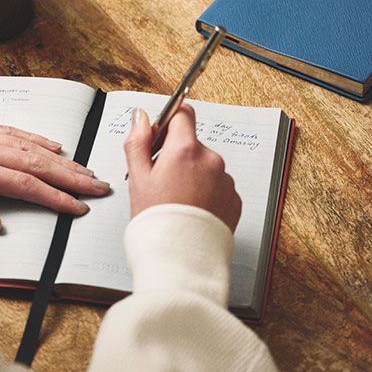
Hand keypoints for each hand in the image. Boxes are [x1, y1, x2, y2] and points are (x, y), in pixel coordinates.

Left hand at [0, 122, 110, 231]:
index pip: (25, 186)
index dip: (55, 198)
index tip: (77, 208)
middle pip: (38, 164)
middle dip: (72, 177)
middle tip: (99, 187)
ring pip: (32, 147)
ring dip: (63, 161)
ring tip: (87, 171)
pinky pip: (16, 132)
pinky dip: (38, 140)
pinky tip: (55, 147)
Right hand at [124, 105, 240, 232]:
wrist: (180, 258)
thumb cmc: (157, 221)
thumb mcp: (137, 177)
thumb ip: (137, 141)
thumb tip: (140, 117)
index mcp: (186, 150)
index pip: (183, 113)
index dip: (168, 121)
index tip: (161, 135)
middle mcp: (211, 160)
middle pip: (192, 144)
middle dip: (177, 156)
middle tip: (161, 182)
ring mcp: (226, 180)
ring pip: (205, 167)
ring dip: (193, 176)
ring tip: (178, 201)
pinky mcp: (235, 200)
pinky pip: (218, 187)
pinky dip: (206, 194)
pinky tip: (192, 209)